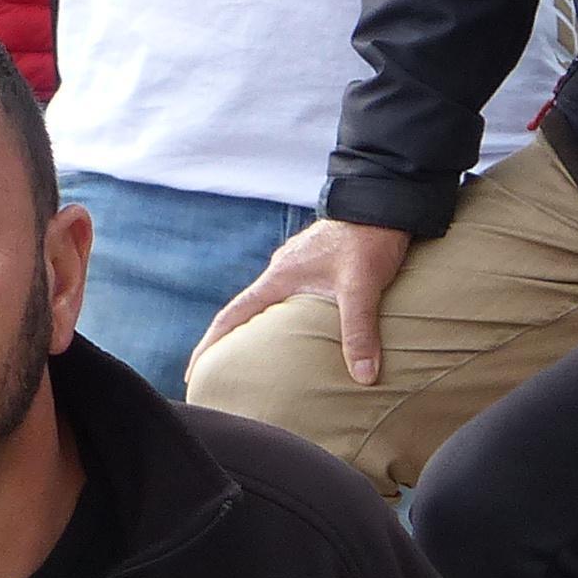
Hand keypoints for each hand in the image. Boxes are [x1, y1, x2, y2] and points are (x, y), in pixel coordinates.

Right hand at [193, 217, 413, 384]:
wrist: (384, 200)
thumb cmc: (368, 239)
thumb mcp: (361, 287)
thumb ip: (359, 332)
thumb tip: (363, 377)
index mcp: (279, 277)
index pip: (232, 316)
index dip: (210, 346)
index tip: (193, 372)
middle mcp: (282, 271)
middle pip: (245, 312)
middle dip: (229, 343)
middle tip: (221, 373)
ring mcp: (297, 265)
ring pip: (269, 303)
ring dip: (259, 329)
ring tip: (258, 359)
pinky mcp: (315, 262)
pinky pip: (291, 295)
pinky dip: (284, 316)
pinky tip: (297, 329)